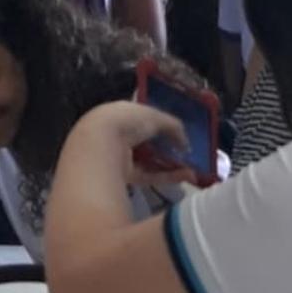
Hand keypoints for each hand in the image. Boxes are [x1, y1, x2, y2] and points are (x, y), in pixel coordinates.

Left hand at [79, 102, 197, 187]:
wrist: (99, 147)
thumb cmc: (127, 123)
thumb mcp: (155, 117)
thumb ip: (173, 127)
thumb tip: (186, 143)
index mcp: (120, 114)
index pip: (144, 120)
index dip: (162, 127)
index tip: (178, 135)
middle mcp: (116, 135)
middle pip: (146, 144)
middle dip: (167, 150)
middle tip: (187, 155)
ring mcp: (117, 158)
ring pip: (148, 162)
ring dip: (170, 165)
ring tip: (192, 170)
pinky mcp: (120, 178)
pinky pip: (146, 176)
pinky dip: (165, 177)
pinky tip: (184, 177)